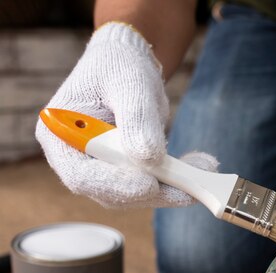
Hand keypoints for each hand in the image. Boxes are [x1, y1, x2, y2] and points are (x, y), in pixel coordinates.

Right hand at [36, 22, 212, 207]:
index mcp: (60, 135)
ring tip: (204, 167)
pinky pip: (153, 185)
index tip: (149, 184)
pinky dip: (178, 180)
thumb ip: (137, 119)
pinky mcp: (126, 173)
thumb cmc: (119, 67)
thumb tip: (148, 157)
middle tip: (191, 182)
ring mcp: (101, 169)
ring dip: (173, 187)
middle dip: (155, 190)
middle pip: (111, 192)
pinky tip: (200, 166)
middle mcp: (76, 159)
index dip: (114, 186)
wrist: (128, 64)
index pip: (81, 176)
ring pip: (136, 194)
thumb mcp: (130, 84)